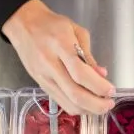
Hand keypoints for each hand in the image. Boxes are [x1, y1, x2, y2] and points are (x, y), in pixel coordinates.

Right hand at [2, 0, 114, 114]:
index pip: (80, 73)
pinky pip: (59, 101)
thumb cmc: (51, 24)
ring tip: (100, 107)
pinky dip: (75, 107)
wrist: (22, 24)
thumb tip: (101, 75)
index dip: (98, 86)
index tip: (111, 90)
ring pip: (67, 102)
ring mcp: (43, 76)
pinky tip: (86, 105)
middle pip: (74, 93)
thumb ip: (88, 55)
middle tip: (109, 104)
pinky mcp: (40, 84)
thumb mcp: (75, 31)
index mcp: (60, 45)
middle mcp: (50, 64)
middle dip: (96, 104)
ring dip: (87, 109)